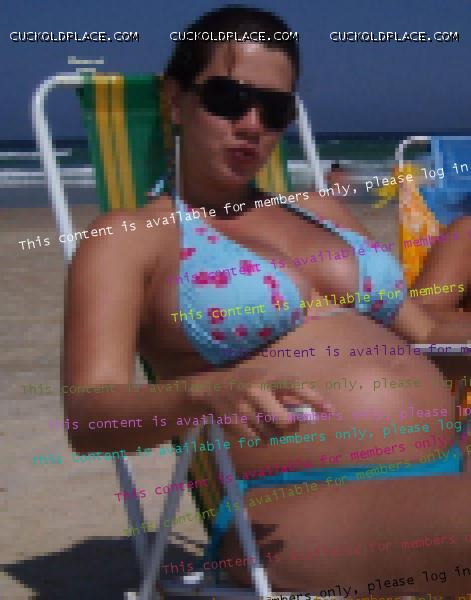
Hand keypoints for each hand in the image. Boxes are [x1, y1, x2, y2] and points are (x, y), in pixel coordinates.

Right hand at [186, 366, 329, 438]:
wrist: (210, 389)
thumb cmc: (246, 383)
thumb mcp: (265, 379)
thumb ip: (286, 394)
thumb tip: (313, 412)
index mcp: (268, 377)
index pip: (295, 386)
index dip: (314, 399)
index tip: (330, 411)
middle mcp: (256, 391)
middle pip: (286, 422)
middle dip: (291, 426)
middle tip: (288, 422)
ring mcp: (244, 408)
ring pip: (273, 434)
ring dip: (274, 433)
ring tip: (265, 421)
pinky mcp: (234, 423)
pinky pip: (259, 441)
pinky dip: (262, 439)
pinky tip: (255, 428)